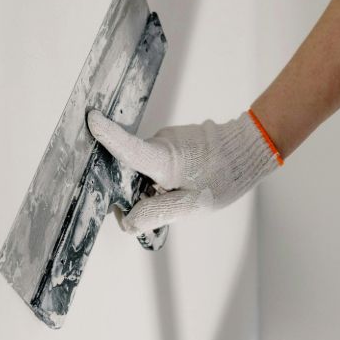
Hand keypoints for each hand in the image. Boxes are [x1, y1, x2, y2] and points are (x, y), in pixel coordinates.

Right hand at [86, 110, 280, 234]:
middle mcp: (160, 143)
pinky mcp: (176, 139)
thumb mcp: (191, 205)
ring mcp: (168, 138)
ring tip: (181, 191)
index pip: (128, 147)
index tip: (90, 119)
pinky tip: (184, 181)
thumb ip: (157, 213)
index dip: (107, 136)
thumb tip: (127, 221)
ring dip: (153, 182)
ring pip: (146, 165)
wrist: (249, 150)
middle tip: (160, 203)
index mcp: (161, 158)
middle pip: (131, 166)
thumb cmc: (223, 178)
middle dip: (135, 188)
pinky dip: (164, 173)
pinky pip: (159, 158)